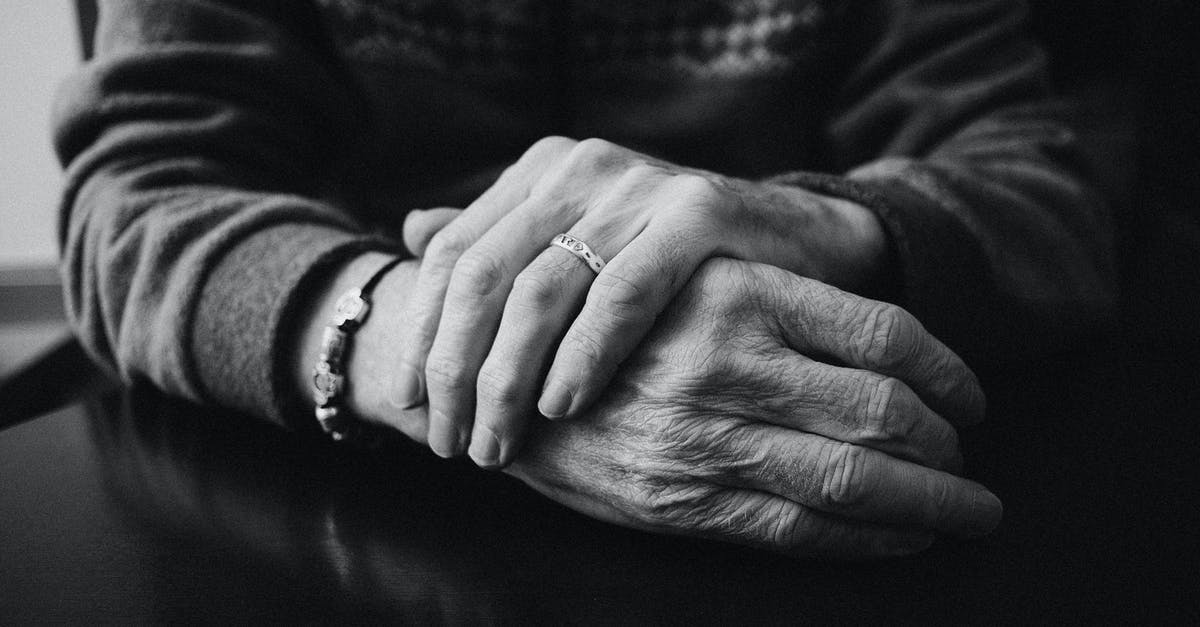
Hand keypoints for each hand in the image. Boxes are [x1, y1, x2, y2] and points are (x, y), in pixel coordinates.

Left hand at [392, 136, 888, 466]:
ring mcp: (637, 185)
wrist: (795, 241)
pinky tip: (562, 405)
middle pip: (484, 275)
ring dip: (508, 378)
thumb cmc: (675, 260)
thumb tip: (410, 231)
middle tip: (451, 442)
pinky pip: (622, 293)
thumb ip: (500, 236)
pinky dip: (584, 354)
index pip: (453, 254)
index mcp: (540, 172)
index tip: (410, 405)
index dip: (423, 333)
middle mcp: (579, 168)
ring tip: (498, 443)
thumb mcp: (580, 240)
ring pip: (541, 290)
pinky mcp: (697, 212)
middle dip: (457, 370)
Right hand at [505, 258, 997, 558]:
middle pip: (885, 411)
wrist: (503, 384)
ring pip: (854, 479)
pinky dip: (868, 541)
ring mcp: (703, 436)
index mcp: (737, 291)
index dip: (951, 372)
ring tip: (967, 510)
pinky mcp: (681, 501)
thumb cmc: (611, 326)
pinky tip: (903, 539)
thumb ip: (780, 301)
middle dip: (950, 449)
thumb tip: (900, 347)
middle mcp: (726, 360)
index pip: (885, 334)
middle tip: (972, 463)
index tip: (972, 397)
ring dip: (931, 503)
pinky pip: (798, 531)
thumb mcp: (689, 281)